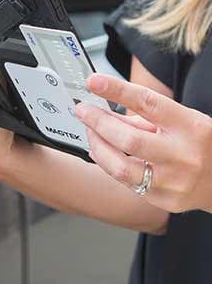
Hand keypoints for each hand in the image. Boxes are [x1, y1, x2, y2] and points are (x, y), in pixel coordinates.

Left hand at [76, 73, 211, 212]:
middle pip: (129, 139)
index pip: (147, 103)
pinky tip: (101, 153)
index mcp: (189, 126)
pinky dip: (108, 165)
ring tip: (90, 132)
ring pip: (121, 167)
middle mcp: (183, 155)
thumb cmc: (199, 143)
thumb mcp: (180, 120)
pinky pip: (126, 183)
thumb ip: (142, 116)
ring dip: (98, 146)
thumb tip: (104, 110)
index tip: (94, 82)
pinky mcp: (165, 200)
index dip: (117, 90)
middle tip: (83, 110)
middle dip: (98, 122)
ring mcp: (174, 181)